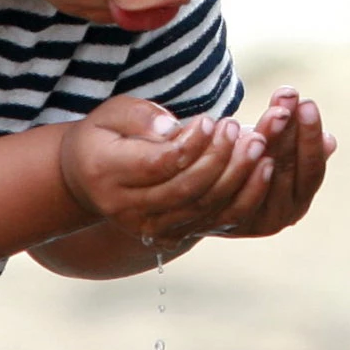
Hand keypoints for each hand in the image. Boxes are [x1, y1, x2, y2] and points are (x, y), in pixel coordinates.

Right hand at [58, 96, 271, 247]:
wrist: (86, 180)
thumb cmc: (104, 136)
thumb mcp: (111, 113)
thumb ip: (140, 116)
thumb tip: (173, 128)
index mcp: (107, 172)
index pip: (159, 164)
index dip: (192, 144)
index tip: (210, 120)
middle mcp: (126, 208)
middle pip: (186, 190)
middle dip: (220, 158)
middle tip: (240, 128)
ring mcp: (148, 228)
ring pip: (203, 209)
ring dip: (238, 177)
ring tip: (258, 144)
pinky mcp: (169, 236)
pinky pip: (214, 223)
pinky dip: (244, 199)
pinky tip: (263, 171)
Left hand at [207, 86, 335, 239]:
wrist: (208, 195)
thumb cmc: (251, 165)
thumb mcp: (278, 154)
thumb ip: (300, 147)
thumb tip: (330, 141)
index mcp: (298, 202)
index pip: (311, 168)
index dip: (310, 135)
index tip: (306, 103)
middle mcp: (279, 217)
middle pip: (287, 168)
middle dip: (288, 128)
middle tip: (288, 96)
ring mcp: (250, 220)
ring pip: (260, 170)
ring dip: (266, 135)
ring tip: (270, 107)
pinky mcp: (222, 217)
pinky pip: (231, 181)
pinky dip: (235, 153)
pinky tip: (235, 127)